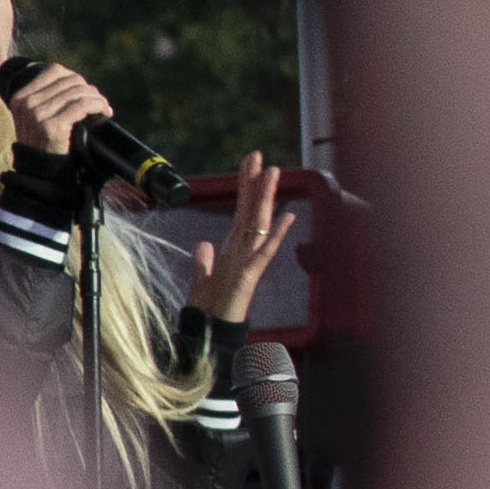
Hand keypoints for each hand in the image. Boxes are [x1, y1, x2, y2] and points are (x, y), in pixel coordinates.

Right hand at [5, 62, 111, 156]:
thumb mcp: (36, 118)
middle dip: (88, 89)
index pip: (53, 71)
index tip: (85, 90)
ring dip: (97, 98)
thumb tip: (77, 82)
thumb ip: (47, 99)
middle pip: (69, 81)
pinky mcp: (52, 125)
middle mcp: (27, 103)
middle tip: (99, 102)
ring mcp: (37, 114)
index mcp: (20, 97)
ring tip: (104, 108)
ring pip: (78, 92)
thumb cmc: (44, 145)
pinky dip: (98, 106)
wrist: (40, 173)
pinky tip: (104, 112)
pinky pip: (82, 106)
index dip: (74, 77)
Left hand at [183, 151, 300, 322]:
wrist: (208, 333)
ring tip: (273, 173)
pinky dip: (277, 234)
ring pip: (261, 223)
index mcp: (234, 248)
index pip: (242, 209)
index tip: (249, 161)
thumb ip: (204, 260)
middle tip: (259, 156)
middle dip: (256, 183)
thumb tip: (204, 244)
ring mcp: (250, 261)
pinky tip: (288, 217)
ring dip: (267, 198)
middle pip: (252, 210)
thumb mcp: (201, 277)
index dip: (245, 186)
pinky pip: (265, 252)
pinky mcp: (250, 276)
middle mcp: (245, 250)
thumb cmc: (209, 308)